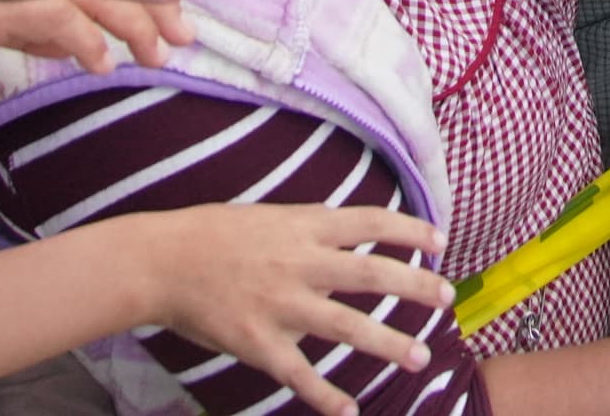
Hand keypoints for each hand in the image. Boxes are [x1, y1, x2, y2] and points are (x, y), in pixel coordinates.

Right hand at [131, 205, 456, 415]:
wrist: (161, 262)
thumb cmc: (213, 234)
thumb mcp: (269, 215)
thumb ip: (309, 228)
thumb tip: (350, 234)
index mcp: (303, 226)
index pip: (370, 223)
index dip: (409, 231)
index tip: (440, 241)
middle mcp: (300, 263)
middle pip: (372, 274)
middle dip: (416, 286)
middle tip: (447, 298)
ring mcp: (281, 305)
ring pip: (348, 326)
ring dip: (390, 343)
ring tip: (421, 356)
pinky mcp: (259, 343)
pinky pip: (301, 375)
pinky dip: (327, 397)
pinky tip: (350, 411)